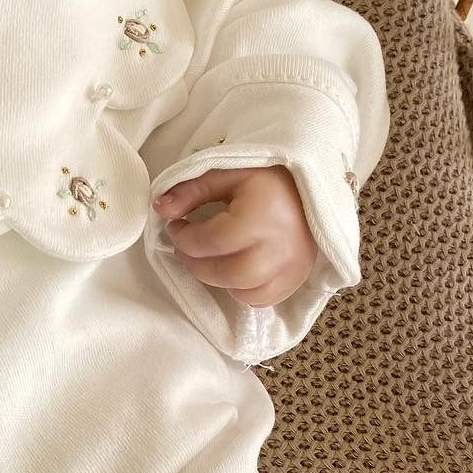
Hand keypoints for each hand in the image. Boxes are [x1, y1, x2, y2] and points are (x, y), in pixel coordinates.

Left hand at [153, 165, 317, 306]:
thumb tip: (160, 209)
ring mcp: (294, 266)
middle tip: (185, 249)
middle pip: (228, 273)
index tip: (176, 227)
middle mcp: (281, 246)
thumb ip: (191, 191)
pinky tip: (233, 269)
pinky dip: (242, 291)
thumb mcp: (226, 172)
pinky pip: (264, 300)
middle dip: (197, 265)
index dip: (184, 238)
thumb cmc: (266, 176)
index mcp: (263, 215)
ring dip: (218, 279)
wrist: (312, 185)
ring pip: (245, 292)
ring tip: (209, 258)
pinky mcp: (300, 276)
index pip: (213, 241)